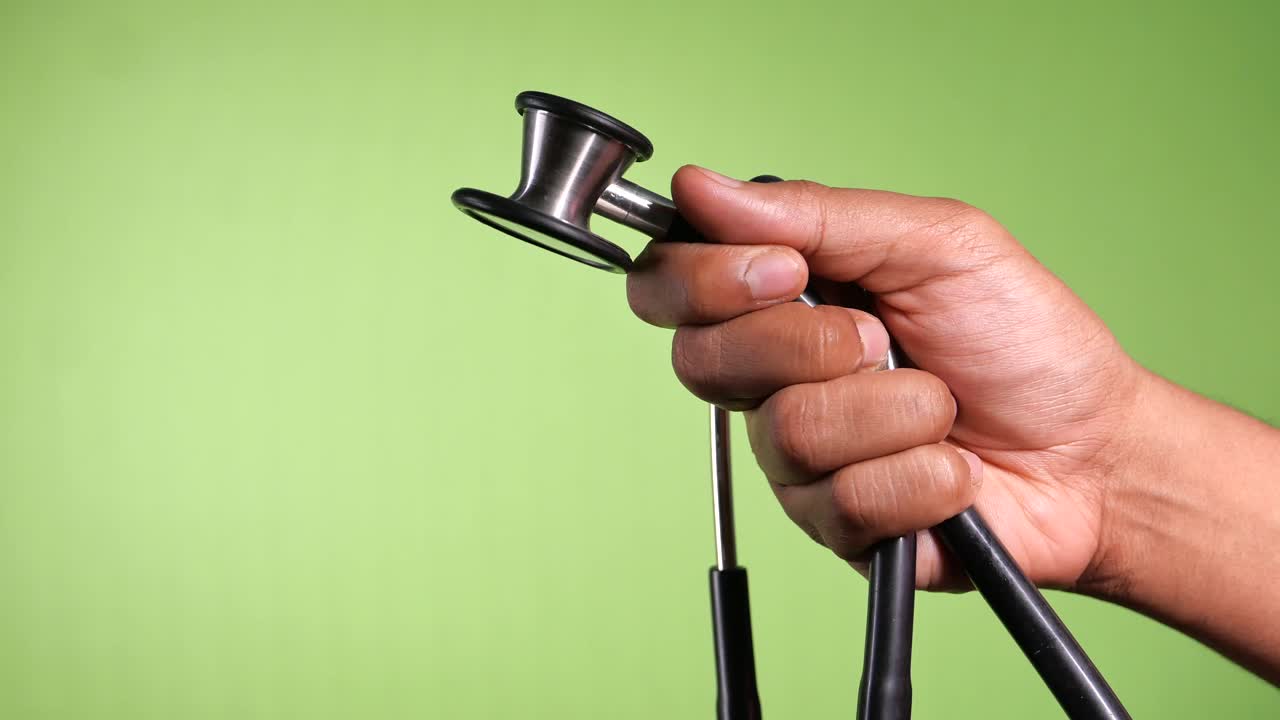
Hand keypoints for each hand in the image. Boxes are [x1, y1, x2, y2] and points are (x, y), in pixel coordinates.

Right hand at [626, 166, 1145, 591]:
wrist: (1095, 448)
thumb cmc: (1021, 338)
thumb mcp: (936, 243)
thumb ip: (816, 214)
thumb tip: (700, 188)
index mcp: (782, 299)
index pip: (670, 286)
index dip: (705, 280)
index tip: (784, 270)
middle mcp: (774, 378)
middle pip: (702, 362)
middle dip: (808, 345)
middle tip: (882, 338)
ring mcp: (798, 457)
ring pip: (787, 432)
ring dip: (891, 411)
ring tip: (942, 406)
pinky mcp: (833, 524)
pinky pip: (839, 501)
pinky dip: (918, 476)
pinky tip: (953, 470)